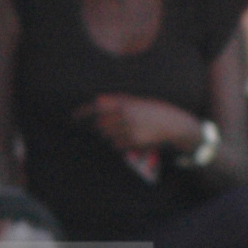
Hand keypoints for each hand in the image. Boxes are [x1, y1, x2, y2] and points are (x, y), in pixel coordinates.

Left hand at [75, 94, 201, 154]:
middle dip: (103, 127)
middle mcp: (124, 115)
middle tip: (117, 127)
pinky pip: (118, 145)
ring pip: (108, 136)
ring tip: (128, 132)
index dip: (83, 112)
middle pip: (101, 125)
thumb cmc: (156, 111)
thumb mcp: (138, 102)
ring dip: (112, 136)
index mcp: (124, 103)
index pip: (97, 107)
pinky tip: (133, 139)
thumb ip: (118, 102)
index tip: (73, 117)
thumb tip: (98, 101)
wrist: (174, 124)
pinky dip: (120, 144)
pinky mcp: (134, 141)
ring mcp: (128, 128)